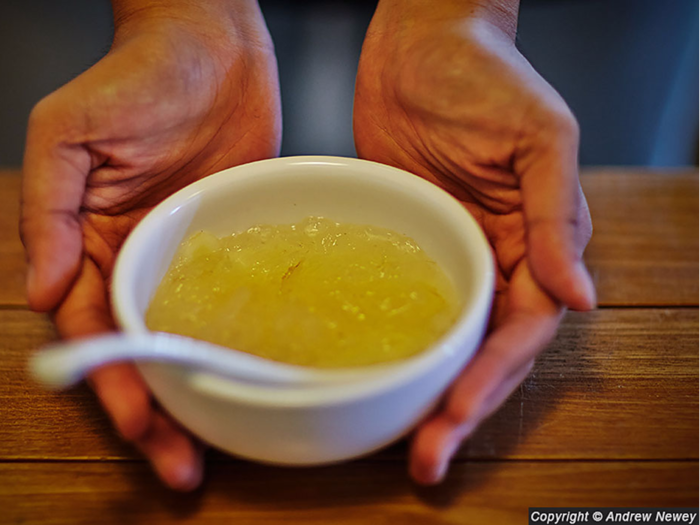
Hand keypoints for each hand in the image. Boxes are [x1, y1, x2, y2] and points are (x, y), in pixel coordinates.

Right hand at [21, 0, 280, 489]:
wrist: (213, 43)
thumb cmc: (137, 75)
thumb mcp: (73, 131)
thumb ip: (52, 207)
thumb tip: (45, 288)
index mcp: (97, 245)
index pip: (102, 332)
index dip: (118, 384)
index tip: (143, 427)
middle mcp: (147, 260)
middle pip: (151, 351)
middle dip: (162, 410)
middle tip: (185, 466)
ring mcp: (198, 256)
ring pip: (199, 337)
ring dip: (209, 389)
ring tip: (231, 438)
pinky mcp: (244, 242)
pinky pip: (249, 299)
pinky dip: (252, 339)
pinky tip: (273, 371)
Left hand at [354, 1, 595, 483]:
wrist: (419, 44)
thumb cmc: (485, 76)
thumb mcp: (536, 136)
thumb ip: (554, 216)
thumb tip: (581, 295)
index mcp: (535, 240)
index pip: (523, 327)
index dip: (494, 376)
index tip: (459, 413)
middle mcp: (495, 258)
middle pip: (484, 350)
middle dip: (460, 406)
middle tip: (426, 459)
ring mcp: (447, 256)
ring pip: (443, 339)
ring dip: (425, 391)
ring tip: (400, 442)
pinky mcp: (403, 244)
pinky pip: (400, 305)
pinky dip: (391, 346)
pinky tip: (367, 377)